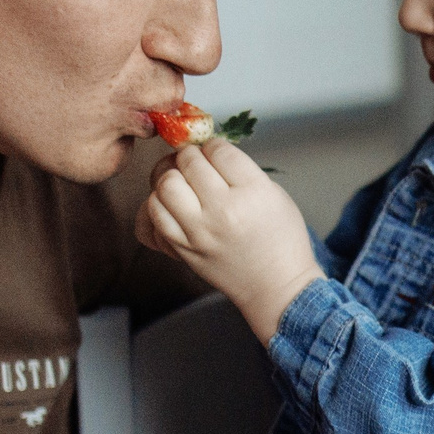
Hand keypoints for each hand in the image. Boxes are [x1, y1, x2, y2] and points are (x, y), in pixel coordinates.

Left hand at [139, 140, 322, 340]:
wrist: (277, 287)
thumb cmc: (280, 240)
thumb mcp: (274, 195)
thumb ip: (241, 171)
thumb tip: (206, 152)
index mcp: (252, 193)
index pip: (218, 150)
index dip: (214, 146)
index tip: (215, 151)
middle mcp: (222, 212)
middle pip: (187, 163)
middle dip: (190, 157)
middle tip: (196, 164)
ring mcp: (198, 233)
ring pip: (163, 186)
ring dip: (169, 177)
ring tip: (181, 182)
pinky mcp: (182, 249)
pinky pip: (152, 217)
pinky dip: (157, 205)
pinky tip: (171, 206)